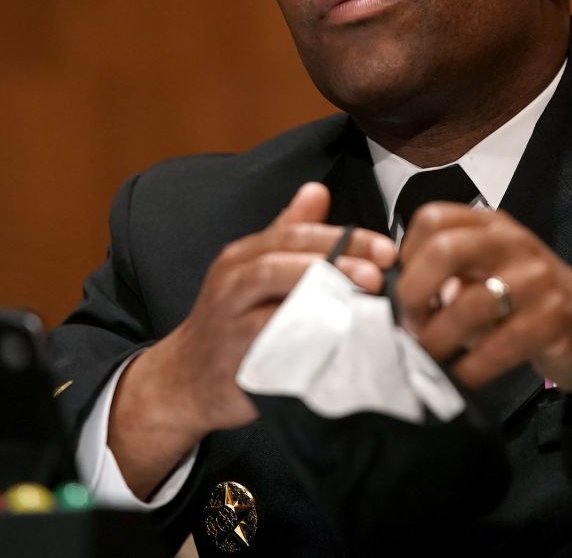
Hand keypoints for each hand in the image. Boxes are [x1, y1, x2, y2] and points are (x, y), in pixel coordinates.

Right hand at [109, 182, 395, 497]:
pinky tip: (338, 341)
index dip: (343, 239)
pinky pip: (270, 350)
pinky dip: (303, 344)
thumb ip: (288, 232)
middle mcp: (231, 283)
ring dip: (319, 299)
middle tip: (377, 274)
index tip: (386, 250)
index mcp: (242, 256)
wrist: (186, 379)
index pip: (295, 235)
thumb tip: (318, 191)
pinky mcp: (234, 363)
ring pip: (269, 304)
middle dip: (334, 264)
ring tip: (360, 301)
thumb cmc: (231, 320)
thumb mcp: (254, 269)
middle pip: (281, 261)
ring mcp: (229, 323)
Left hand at [394, 204, 571, 392]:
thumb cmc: (528, 301)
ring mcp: (536, 278)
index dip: (407, 255)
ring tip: (428, 356)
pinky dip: (470, 367)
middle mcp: (512, 242)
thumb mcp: (489, 273)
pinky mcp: (553, 319)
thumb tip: (397, 299)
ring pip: (466, 303)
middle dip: (413, 293)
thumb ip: (449, 275)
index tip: (403, 289)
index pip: (432, 218)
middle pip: (444, 250)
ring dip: (437, 338)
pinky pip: (497, 345)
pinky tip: (461, 377)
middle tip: (408, 324)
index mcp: (491, 225)